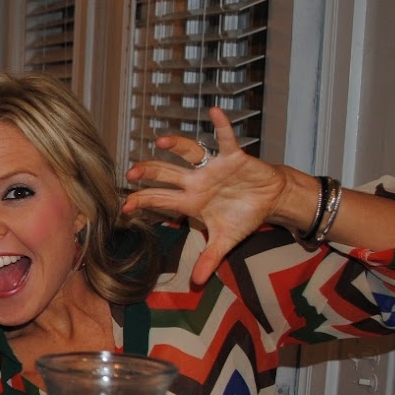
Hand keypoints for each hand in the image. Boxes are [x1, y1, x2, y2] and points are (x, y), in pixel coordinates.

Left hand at [121, 106, 289, 284]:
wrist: (270, 200)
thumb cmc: (243, 215)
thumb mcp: (225, 241)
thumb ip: (209, 259)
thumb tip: (197, 283)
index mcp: (190, 201)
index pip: (160, 200)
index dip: (142, 201)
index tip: (124, 206)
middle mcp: (197, 181)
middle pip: (167, 174)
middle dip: (150, 173)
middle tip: (131, 172)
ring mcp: (213, 168)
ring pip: (190, 153)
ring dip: (177, 146)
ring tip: (161, 142)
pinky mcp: (235, 157)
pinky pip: (226, 139)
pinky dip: (222, 125)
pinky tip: (215, 111)